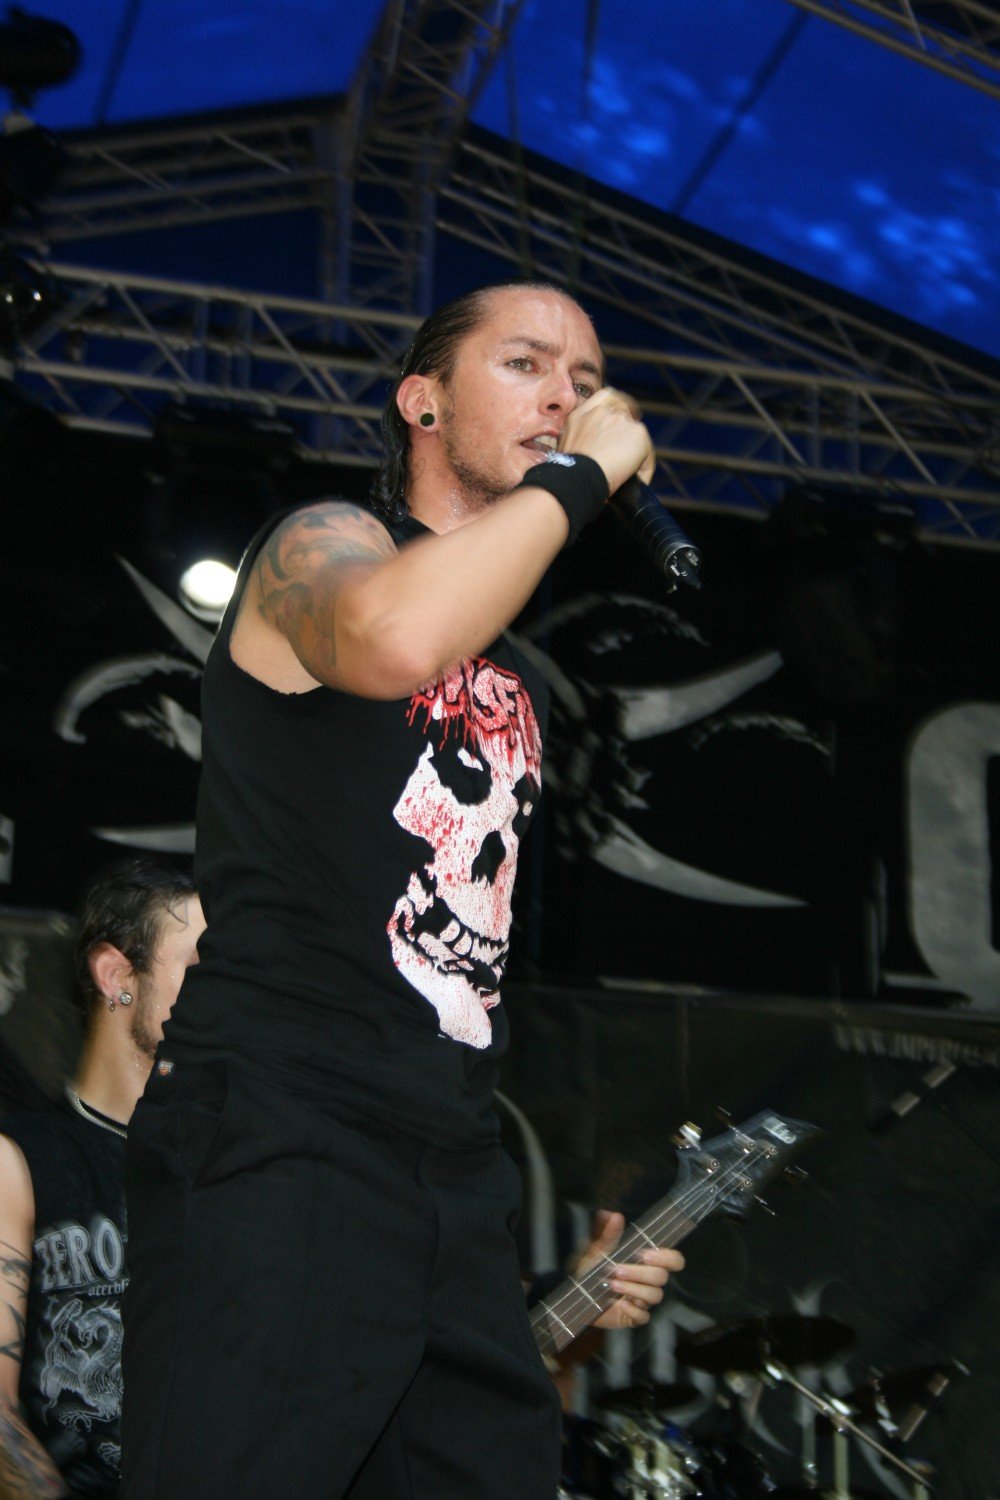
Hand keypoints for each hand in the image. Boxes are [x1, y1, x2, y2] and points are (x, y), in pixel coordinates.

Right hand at [559, 386, 655, 494]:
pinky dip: (645, 466)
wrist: (579, 479)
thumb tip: (595, 450)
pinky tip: (638, 479)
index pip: (606, 397)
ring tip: (629, 473)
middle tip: (624, 457)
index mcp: (581, 415)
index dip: (620, 403)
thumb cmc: (568, 474)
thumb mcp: (565, 449)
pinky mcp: (637, 432)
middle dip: (626, 436)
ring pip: (636, 436)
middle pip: (624, 417)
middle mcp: (601, 412)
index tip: (627, 412)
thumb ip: (581, 439)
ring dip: (635, 452)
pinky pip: (647, 451)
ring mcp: (621, 420)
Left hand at [576, 1209, 683, 1332]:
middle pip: (662, 1277)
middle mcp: (649, 1281)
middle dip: (640, 1273)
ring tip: (613, 1285)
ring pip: (655, 1296)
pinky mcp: (635, 1316)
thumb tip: (614, 1215)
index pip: (673, 1260)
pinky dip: (633, 1310)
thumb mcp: (597, 1250)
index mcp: (646, 1262)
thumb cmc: (592, 1268)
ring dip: (634, 1289)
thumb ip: (608, 1234)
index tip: (646, 1256)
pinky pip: (643, 1316)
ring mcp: (644, 1300)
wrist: (577, 1293)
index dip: (668, 1258)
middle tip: (618, 1270)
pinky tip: (619, 1304)